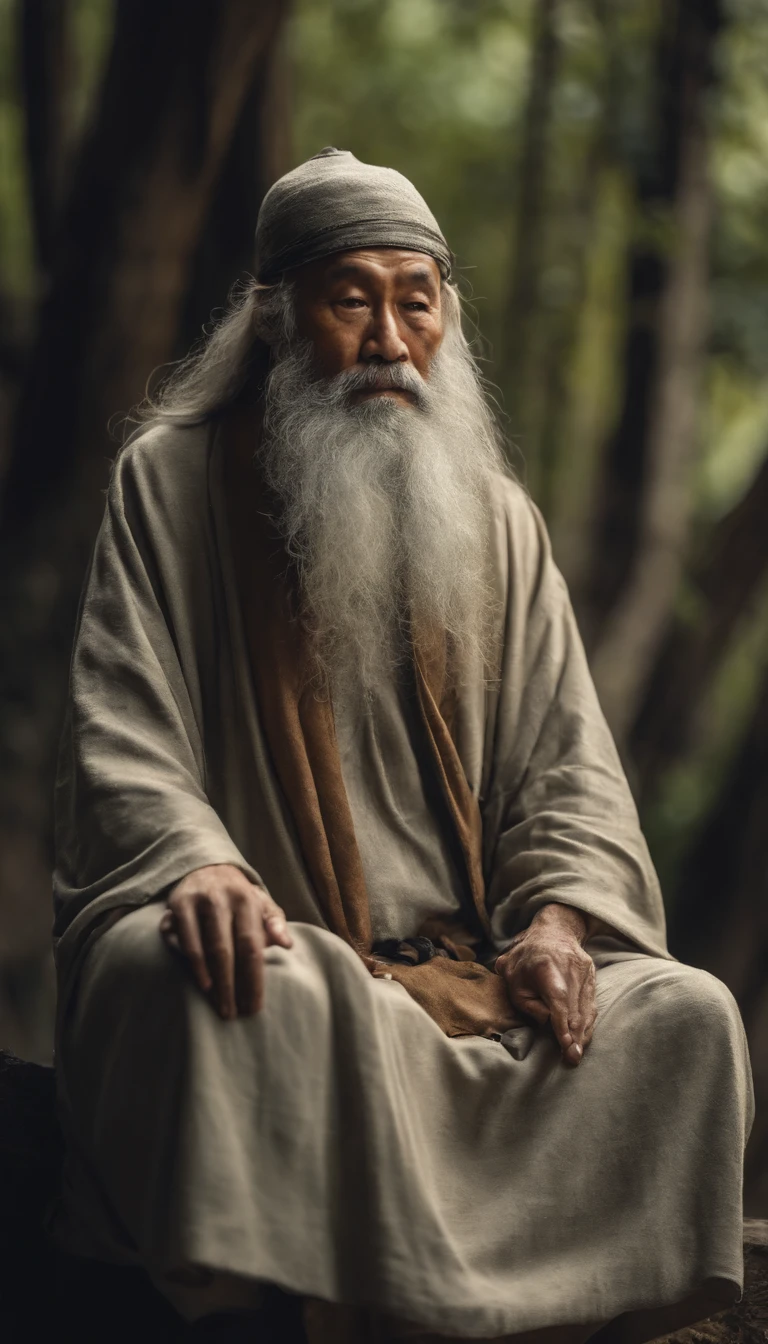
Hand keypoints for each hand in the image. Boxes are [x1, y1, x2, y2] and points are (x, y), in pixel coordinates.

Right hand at [160, 864, 292, 1019]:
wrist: (206, 866)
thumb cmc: (239, 895)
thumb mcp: (262, 903)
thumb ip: (275, 922)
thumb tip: (287, 944)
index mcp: (247, 899)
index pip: (251, 945)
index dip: (253, 979)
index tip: (254, 1006)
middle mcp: (222, 899)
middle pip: (226, 950)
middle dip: (230, 986)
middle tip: (233, 1013)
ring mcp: (197, 900)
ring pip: (203, 947)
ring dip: (211, 979)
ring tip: (219, 1003)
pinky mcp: (177, 904)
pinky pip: (182, 940)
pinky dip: (192, 964)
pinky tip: (202, 983)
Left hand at [494, 904, 596, 1065]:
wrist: (554, 930)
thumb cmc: (526, 957)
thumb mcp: (512, 975)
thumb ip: (525, 1001)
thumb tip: (546, 1021)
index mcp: (546, 965)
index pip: (558, 1000)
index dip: (562, 1024)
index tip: (565, 1044)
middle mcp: (569, 967)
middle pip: (575, 1007)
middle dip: (574, 1036)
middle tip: (572, 1059)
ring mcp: (584, 971)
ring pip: (586, 1007)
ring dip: (582, 1033)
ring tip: (577, 1053)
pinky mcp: (592, 975)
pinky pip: (591, 1003)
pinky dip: (588, 1022)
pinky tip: (583, 1038)